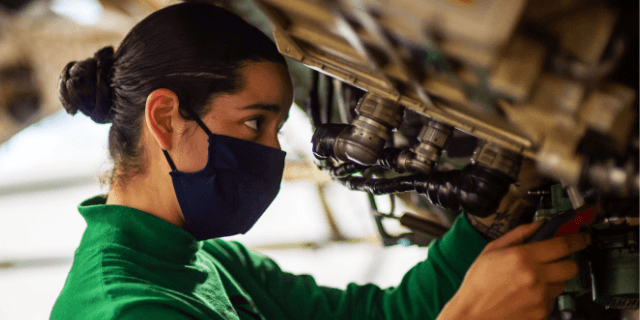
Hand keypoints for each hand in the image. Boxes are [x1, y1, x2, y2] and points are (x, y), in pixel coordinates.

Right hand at [437, 221, 590, 319]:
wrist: (472, 314)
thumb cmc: (478, 283)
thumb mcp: (492, 250)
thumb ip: (519, 234)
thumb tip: (539, 225)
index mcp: (522, 257)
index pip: (562, 245)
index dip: (577, 239)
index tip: (582, 237)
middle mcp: (535, 277)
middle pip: (571, 266)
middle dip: (568, 260)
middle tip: (557, 258)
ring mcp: (540, 296)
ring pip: (563, 283)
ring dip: (555, 278)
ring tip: (534, 278)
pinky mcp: (542, 312)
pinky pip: (553, 298)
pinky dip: (545, 293)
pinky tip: (528, 292)